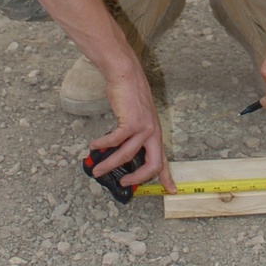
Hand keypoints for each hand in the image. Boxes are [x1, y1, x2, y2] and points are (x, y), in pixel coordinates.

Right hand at [89, 68, 174, 193]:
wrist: (126, 75)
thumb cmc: (129, 96)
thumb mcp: (138, 117)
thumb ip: (134, 134)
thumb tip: (120, 151)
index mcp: (155, 133)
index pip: (163, 159)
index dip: (167, 177)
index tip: (171, 190)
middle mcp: (153, 132)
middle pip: (153, 164)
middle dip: (138, 177)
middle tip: (124, 183)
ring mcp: (144, 127)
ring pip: (127, 155)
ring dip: (110, 164)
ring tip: (97, 169)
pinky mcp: (131, 122)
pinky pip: (115, 140)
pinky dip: (103, 145)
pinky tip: (94, 145)